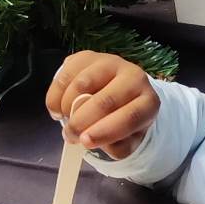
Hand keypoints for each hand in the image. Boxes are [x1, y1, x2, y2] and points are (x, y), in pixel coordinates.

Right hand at [45, 52, 159, 158]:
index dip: (105, 131)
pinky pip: (65, 74)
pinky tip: (57, 108)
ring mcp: (110, 62)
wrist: (118, 95)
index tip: (85, 142)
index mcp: (148, 102)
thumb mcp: (126, 141)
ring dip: (67, 107)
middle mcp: (134, 77)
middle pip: (105, 100)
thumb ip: (114, 146)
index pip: (130, 117)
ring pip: (82, 84)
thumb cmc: (121, 122)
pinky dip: (55, 95)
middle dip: (81, 122)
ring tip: (65, 120)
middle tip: (70, 136)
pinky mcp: (88, 56)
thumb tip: (89, 139)